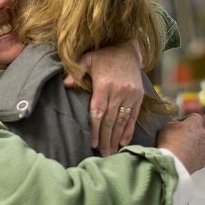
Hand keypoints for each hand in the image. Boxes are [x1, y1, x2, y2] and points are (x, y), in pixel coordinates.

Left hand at [63, 41, 143, 155]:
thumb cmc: (104, 55)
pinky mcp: (138, 96)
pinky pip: (133, 116)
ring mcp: (130, 95)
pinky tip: (124, 142)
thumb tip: (65, 84)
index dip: (95, 129)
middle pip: (110, 120)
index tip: (93, 143)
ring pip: (122, 121)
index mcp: (104, 85)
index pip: (98, 112)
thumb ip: (76, 71)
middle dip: (106, 139)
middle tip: (103, 155)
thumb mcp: (88, 58)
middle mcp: (119, 92)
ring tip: (111, 153)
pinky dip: (129, 130)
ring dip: (116, 138)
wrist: (129, 49)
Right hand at [157, 113, 204, 173]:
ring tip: (179, 151)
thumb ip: (176, 123)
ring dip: (191, 146)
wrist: (173, 163)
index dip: (186, 120)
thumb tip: (180, 126)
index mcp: (195, 124)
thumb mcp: (167, 126)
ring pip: (199, 145)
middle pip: (197, 132)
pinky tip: (183, 159)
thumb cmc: (169, 142)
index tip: (178, 126)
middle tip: (177, 140)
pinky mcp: (203, 161)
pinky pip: (198, 156)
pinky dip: (192, 157)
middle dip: (189, 134)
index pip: (194, 117)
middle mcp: (204, 135)